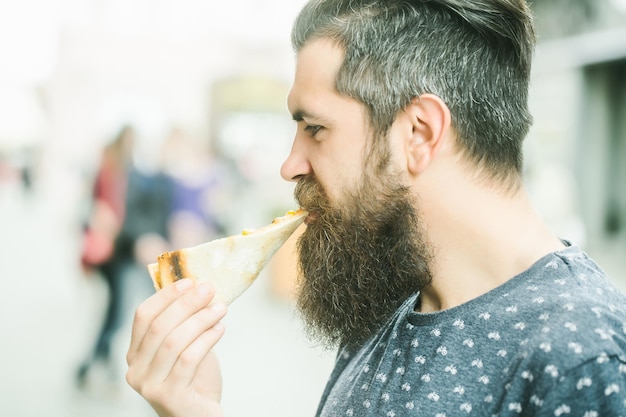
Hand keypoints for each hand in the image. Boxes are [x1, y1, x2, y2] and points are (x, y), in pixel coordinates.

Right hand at [126, 278, 227, 416]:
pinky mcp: (168, 396)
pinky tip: (220, 329)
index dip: (166, 295)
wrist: (201, 414)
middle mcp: (135, 369)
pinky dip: (207, 339)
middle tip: (210, 290)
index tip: (190, 281)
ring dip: (201, 319)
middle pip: (159, 326)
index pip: (143, 315)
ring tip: (221, 308)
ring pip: (174, 341)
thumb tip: (198, 285)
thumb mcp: (185, 345)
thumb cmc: (194, 377)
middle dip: (187, 304)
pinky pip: (189, 359)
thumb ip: (184, 321)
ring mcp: (149, 385)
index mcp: (135, 352)